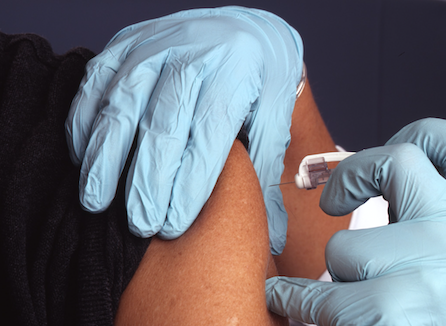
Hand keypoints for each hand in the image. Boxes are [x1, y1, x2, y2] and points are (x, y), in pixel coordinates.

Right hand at [65, 6, 302, 252]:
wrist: (243, 28)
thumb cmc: (261, 78)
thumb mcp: (277, 115)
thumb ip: (267, 169)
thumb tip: (272, 233)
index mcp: (236, 72)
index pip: (208, 133)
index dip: (189, 182)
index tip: (173, 224)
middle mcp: (192, 54)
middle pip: (163, 123)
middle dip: (147, 179)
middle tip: (140, 224)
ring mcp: (154, 45)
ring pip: (122, 105)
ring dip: (105, 157)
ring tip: (97, 201)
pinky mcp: (125, 43)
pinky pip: (96, 83)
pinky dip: (84, 121)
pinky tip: (84, 158)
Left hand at [266, 118, 445, 324]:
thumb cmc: (438, 315)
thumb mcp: (445, 257)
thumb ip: (417, 215)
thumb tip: (353, 175)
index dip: (428, 132)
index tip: (396, 144)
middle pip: (398, 161)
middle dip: (352, 174)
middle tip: (332, 200)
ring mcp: (430, 272)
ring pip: (345, 246)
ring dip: (335, 275)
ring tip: (352, 299)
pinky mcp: (392, 310)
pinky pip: (319, 294)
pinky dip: (295, 301)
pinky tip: (289, 303)